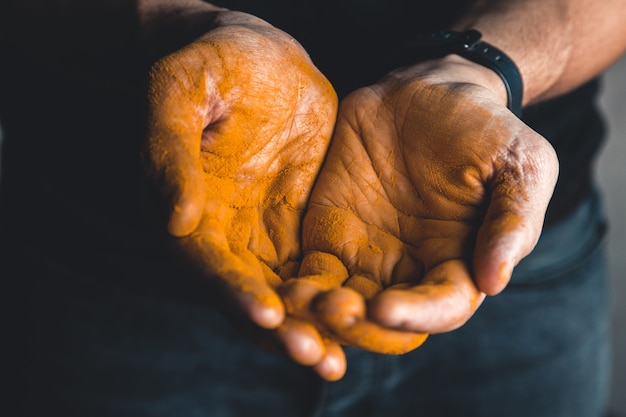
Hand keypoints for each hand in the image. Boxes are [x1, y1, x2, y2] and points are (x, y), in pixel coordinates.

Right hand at [143, 12, 343, 379]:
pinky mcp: (296, 227)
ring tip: (339, 359)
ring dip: (309, 327)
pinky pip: (315, 270)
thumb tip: (174, 218)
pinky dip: (333, 299)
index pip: (203, 261)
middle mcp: (220, 233)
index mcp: (186, 206)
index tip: (267, 312)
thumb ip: (169, 150)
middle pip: (245, 293)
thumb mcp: (180, 89)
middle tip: (316, 355)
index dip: (231, 290)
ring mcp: (260, 233)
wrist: (261, 56)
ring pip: (283, 292)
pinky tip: (362, 320)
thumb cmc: (214, 64)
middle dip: (278, 328)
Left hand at [282, 57, 558, 350]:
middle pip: (382, 322)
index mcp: (458, 265)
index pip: (440, 308)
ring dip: (319, 313)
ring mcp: (366, 257)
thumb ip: (513, 221)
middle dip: (358, 325)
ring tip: (298, 301)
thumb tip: (495, 282)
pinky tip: (279, 287)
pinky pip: (309, 272)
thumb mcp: (519, 166)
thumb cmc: (484, 129)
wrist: (427, 93)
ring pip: (340, 304)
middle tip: (334, 310)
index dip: (414, 315)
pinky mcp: (329, 236)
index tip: (384, 308)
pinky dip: (295, 286)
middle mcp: (410, 272)